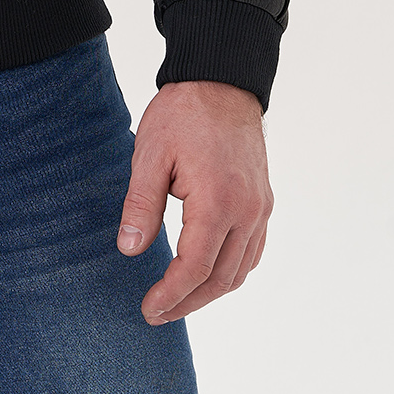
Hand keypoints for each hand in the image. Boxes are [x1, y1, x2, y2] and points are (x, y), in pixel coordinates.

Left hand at [116, 80, 272, 324]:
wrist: (221, 81)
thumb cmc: (183, 113)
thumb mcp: (151, 155)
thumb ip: (141, 205)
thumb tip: (130, 249)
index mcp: (218, 202)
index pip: (194, 268)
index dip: (170, 295)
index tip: (148, 310)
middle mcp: (247, 212)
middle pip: (222, 278)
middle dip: (188, 302)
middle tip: (157, 313)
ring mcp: (260, 208)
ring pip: (241, 270)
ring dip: (211, 292)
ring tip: (178, 300)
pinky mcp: (263, 201)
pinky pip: (253, 251)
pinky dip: (231, 271)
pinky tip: (209, 274)